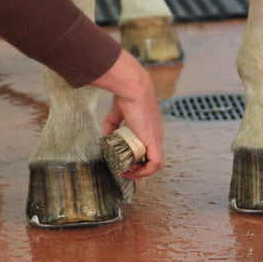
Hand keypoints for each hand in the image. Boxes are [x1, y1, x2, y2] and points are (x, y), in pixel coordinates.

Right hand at [91, 49, 163, 178]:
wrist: (133, 89)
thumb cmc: (126, 96)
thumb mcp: (116, 114)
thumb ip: (111, 126)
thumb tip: (105, 138)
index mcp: (150, 128)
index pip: (148, 149)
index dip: (137, 158)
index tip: (123, 160)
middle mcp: (156, 135)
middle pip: (152, 159)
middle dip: (137, 168)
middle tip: (123, 168)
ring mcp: (157, 138)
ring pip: (155, 164)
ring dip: (141, 172)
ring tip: (126, 171)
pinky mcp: (154, 141)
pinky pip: (155, 164)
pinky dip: (144, 171)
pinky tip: (131, 170)